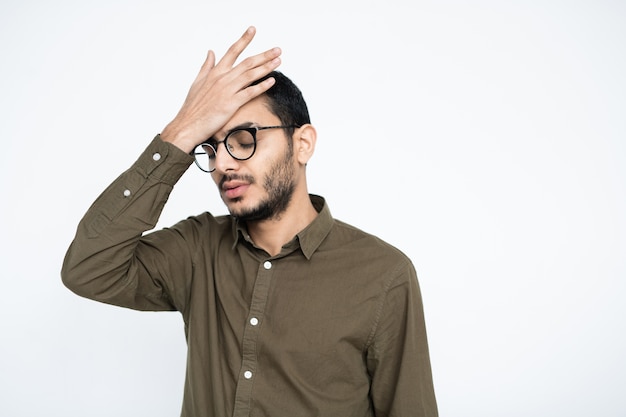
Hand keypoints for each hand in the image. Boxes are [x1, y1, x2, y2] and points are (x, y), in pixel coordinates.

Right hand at [161, 26, 281, 152]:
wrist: (188, 124)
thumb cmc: (193, 107)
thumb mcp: (198, 82)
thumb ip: (206, 66)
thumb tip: (211, 52)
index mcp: (215, 72)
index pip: (232, 51)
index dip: (244, 39)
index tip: (253, 30)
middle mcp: (223, 78)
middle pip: (247, 62)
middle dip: (264, 55)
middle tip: (277, 49)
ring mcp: (227, 90)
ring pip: (250, 75)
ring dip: (266, 67)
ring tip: (278, 61)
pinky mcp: (232, 103)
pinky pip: (250, 92)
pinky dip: (262, 86)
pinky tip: (272, 81)